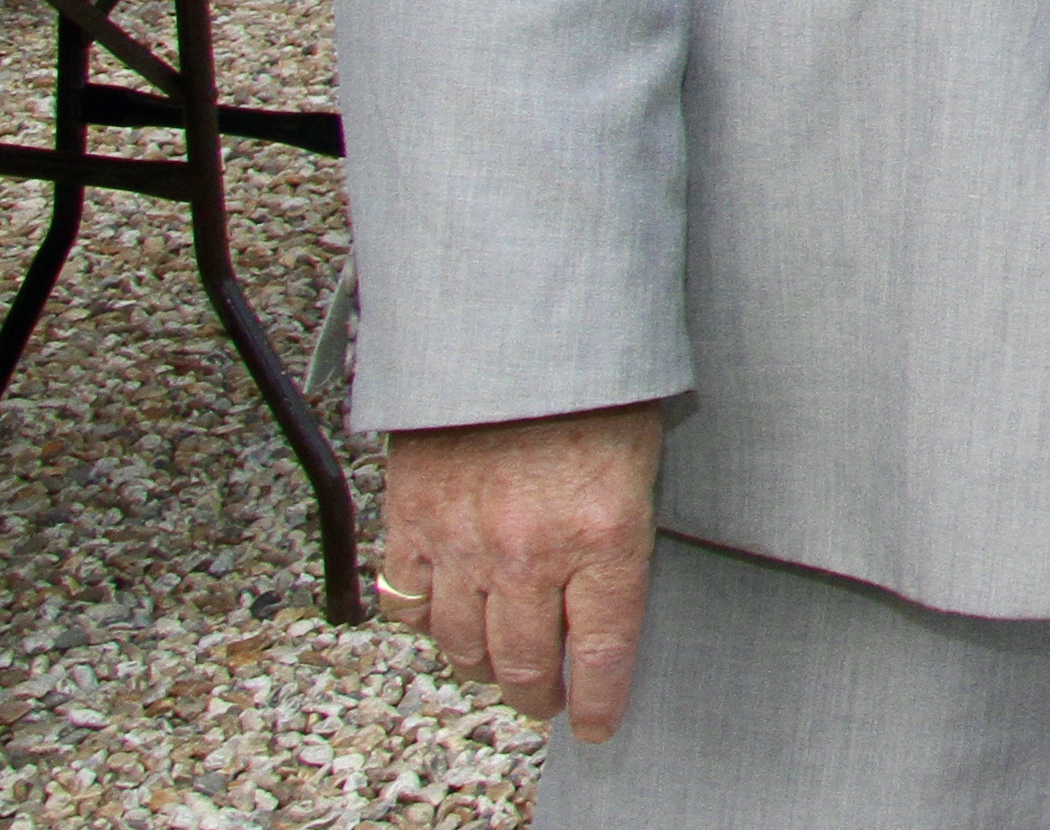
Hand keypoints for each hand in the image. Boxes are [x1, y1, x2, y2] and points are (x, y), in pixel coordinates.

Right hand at [379, 402, 664, 740]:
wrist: (515, 324)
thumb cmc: (593, 378)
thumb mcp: (641, 454)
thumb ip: (621, 531)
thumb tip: (609, 592)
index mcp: (605, 534)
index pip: (604, 651)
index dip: (601, 699)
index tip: (599, 724)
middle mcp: (533, 552)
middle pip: (527, 662)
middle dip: (540, 694)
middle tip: (547, 700)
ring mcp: (465, 542)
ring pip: (465, 646)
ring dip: (484, 666)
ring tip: (499, 667)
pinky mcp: (411, 523)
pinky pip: (408, 604)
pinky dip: (426, 622)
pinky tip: (446, 617)